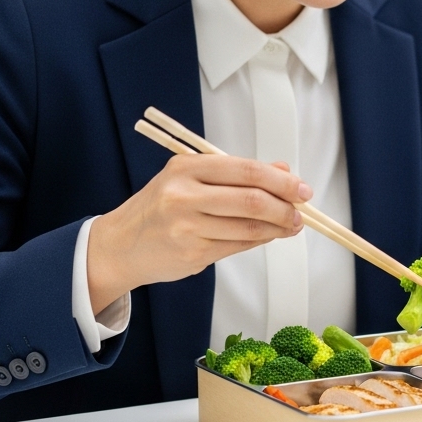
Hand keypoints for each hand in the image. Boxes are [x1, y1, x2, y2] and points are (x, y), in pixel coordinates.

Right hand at [86, 155, 310, 312]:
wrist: (120, 245)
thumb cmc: (160, 207)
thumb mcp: (191, 178)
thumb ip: (237, 174)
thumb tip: (283, 172)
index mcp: (187, 168)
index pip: (246, 170)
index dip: (280, 181)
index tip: (301, 189)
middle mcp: (184, 195)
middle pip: (251, 200)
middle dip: (285, 206)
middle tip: (301, 210)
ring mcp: (187, 227)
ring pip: (249, 227)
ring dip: (278, 227)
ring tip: (291, 225)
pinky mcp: (193, 253)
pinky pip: (238, 246)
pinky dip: (260, 240)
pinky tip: (269, 235)